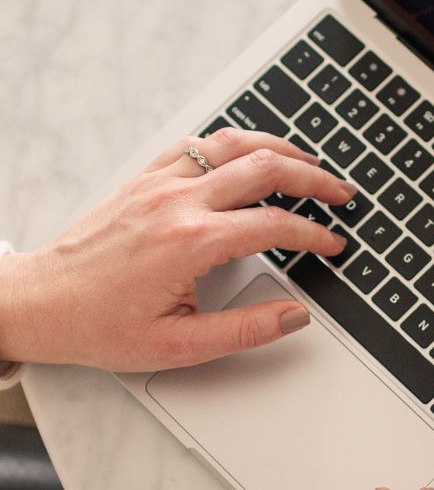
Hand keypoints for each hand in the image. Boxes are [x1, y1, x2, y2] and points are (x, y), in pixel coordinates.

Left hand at [0, 128, 351, 370]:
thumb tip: (293, 316)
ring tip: (308, 162)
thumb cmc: (97, 324)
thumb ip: (245, 331)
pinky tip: (249, 154)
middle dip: (314, 177)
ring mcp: (158, 184)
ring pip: (233, 144)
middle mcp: (177, 203)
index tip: (331, 244)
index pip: (275, 225)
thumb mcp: (177, 346)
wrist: (37, 303)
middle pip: (265, 168)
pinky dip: (233, 143)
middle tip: (340, 193)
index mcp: (190, 242)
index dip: (314, 234)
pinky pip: (197, 145)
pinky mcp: (143, 180)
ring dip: (279, 148)